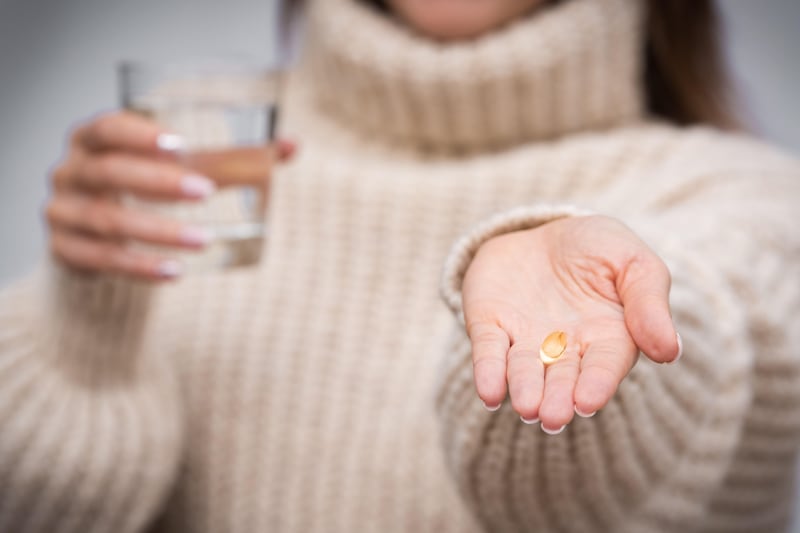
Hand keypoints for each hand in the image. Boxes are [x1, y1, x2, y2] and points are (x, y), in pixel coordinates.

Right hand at [46, 111, 294, 280]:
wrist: (95, 234)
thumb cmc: (145, 187)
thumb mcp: (178, 167)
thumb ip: (231, 157)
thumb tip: (293, 146)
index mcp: (93, 139)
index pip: (108, 127)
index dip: (139, 133)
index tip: (181, 144)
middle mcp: (71, 171)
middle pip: (110, 171)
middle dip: (159, 182)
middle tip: (205, 192)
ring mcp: (62, 211)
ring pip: (107, 219)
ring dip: (158, 230)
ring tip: (203, 240)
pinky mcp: (65, 251)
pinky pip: (100, 260)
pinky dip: (138, 266)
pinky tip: (174, 271)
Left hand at [461, 215, 680, 432]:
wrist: (546, 232)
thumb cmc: (600, 250)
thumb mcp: (634, 262)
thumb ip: (649, 302)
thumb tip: (670, 351)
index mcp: (608, 338)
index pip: (604, 366)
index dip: (596, 384)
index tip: (587, 401)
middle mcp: (565, 348)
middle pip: (561, 378)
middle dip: (556, 397)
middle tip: (552, 417)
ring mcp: (525, 339)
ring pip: (523, 369)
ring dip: (523, 388)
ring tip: (525, 408)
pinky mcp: (491, 325)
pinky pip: (489, 349)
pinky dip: (488, 371)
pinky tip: (489, 392)